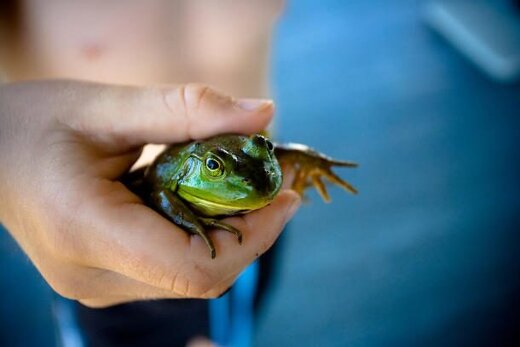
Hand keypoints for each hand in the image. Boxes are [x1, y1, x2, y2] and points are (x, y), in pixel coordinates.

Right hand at [0, 80, 299, 307]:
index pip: (193, 265)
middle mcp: (94, 277)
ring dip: (232, 232)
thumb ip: (187, 109)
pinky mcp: (108, 278)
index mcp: (86, 233)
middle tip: (275, 178)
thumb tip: (264, 115)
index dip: (254, 236)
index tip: (285, 194)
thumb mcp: (106, 106)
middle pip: (201, 274)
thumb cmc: (34, 124)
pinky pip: (173, 268)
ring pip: (192, 275)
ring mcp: (100, 285)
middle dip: (251, 230)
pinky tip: (210, 199)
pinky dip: (205, 235)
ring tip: (247, 184)